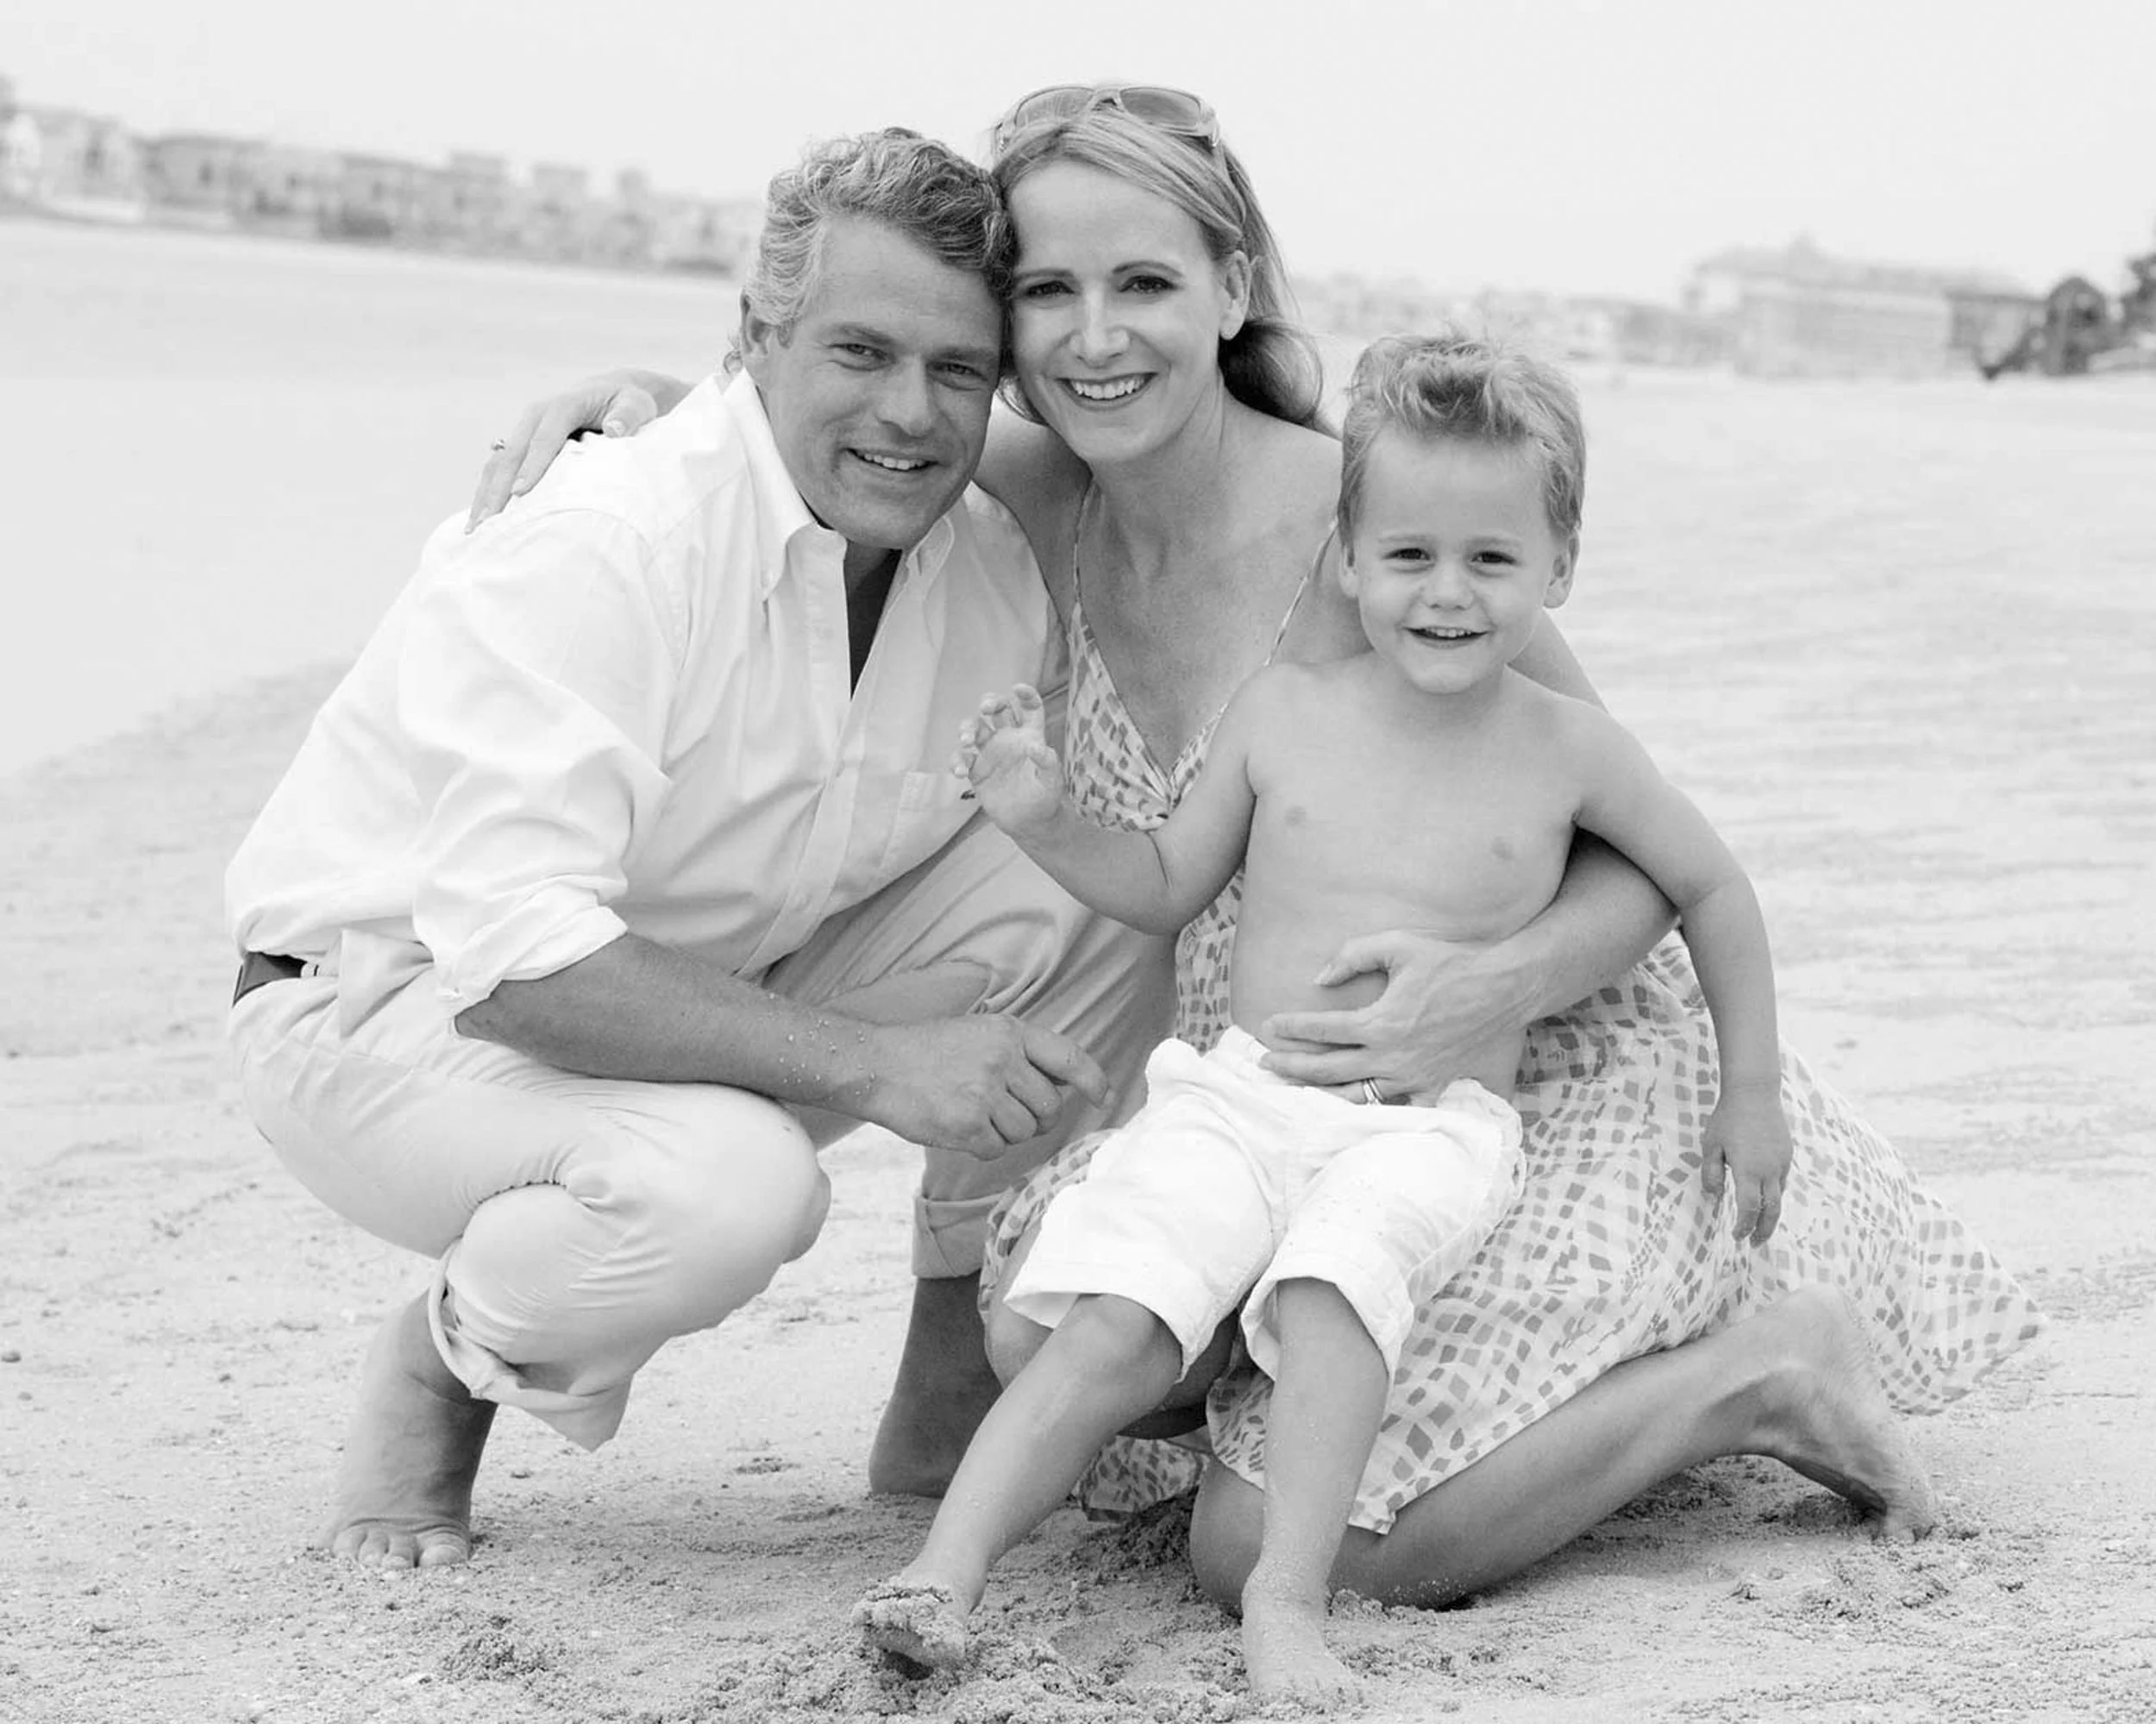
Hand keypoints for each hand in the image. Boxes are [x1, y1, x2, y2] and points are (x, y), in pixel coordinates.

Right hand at [465, 369, 682, 530]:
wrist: (611, 391)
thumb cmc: (627, 402)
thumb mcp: (636, 404)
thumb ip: (628, 416)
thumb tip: (616, 429)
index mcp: (562, 405)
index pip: (544, 438)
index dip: (532, 465)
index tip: (520, 493)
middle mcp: (536, 415)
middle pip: (512, 453)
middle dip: (498, 487)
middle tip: (489, 521)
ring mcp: (524, 429)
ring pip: (497, 462)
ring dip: (485, 494)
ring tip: (475, 528)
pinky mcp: (521, 443)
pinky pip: (498, 467)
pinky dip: (487, 491)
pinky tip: (480, 519)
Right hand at [855, 1014, 1110, 1158]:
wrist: (875, 1064)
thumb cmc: (928, 1051)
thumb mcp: (979, 1033)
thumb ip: (1021, 1054)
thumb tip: (1066, 1085)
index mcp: (1010, 1033)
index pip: (1069, 1057)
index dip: (1094, 1080)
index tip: (1104, 1098)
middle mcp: (1003, 1060)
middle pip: (1049, 1107)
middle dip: (1036, 1117)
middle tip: (1005, 1111)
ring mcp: (985, 1093)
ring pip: (1025, 1132)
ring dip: (1007, 1133)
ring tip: (976, 1114)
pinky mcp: (966, 1124)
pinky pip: (996, 1149)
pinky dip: (983, 1146)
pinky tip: (960, 1126)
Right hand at [951, 685, 1063, 836]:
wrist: (1029, 824)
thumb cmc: (1045, 800)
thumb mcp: (1052, 782)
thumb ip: (1047, 763)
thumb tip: (1036, 747)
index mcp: (1030, 736)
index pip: (1029, 708)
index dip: (1026, 695)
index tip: (1017, 689)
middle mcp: (1009, 739)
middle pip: (997, 710)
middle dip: (989, 702)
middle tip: (985, 708)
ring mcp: (991, 753)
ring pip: (974, 728)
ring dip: (967, 729)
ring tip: (968, 741)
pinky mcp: (976, 771)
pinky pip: (961, 758)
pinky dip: (957, 761)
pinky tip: (961, 772)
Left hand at [1257, 929, 1531, 1095]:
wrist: (1505, 988)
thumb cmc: (1452, 962)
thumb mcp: (1398, 945)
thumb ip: (1352, 955)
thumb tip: (1319, 978)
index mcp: (1381, 1022)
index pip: (1322, 1029)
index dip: (1291, 1028)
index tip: (1269, 1025)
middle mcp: (1393, 1056)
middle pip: (1328, 1069)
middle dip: (1292, 1066)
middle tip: (1266, 1063)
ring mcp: (1413, 1077)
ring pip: (1356, 1096)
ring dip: (1321, 1094)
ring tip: (1295, 1091)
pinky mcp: (1433, 1086)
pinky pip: (1396, 1108)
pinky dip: (1371, 1111)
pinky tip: (1348, 1111)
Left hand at [1701, 1082, 1791, 1244]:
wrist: (1754, 1092)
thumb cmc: (1727, 1118)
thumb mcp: (1711, 1146)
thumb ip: (1711, 1174)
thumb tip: (1714, 1198)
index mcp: (1749, 1171)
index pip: (1749, 1209)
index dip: (1744, 1227)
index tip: (1738, 1237)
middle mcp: (1769, 1171)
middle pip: (1772, 1211)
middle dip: (1764, 1231)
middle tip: (1754, 1244)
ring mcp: (1781, 1162)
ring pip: (1779, 1196)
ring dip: (1770, 1214)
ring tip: (1759, 1225)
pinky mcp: (1786, 1154)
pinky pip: (1781, 1180)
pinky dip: (1773, 1194)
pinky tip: (1763, 1196)